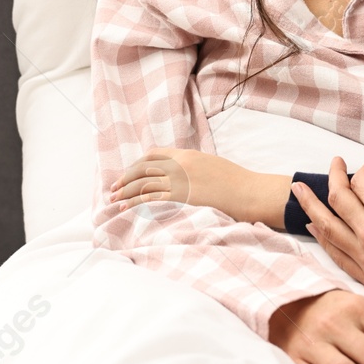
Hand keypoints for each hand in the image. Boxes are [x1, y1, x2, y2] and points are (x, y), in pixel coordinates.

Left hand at [110, 147, 251, 216]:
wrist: (250, 192)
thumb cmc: (238, 182)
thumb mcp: (212, 166)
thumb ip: (194, 167)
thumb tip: (185, 176)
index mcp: (187, 155)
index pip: (154, 155)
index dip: (136, 165)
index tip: (128, 174)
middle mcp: (179, 165)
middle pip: (143, 169)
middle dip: (125, 178)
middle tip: (113, 189)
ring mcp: (179, 180)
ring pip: (143, 183)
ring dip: (125, 192)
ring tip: (113, 200)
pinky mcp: (181, 197)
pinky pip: (150, 198)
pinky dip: (134, 203)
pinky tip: (125, 208)